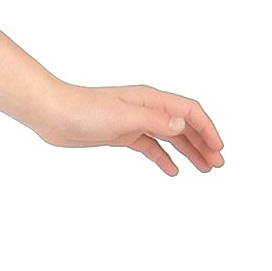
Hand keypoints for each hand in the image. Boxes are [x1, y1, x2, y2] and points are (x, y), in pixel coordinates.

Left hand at [36, 82, 224, 175]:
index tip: (218, 149)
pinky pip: (150, 147)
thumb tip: (182, 126)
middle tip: (217, 164)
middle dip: (203, 143)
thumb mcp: (123, 117)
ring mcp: (135, 122)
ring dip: (189, 151)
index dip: (207, 129)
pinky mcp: (122, 135)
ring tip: (204, 169)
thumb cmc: (85, 111)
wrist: (53, 114)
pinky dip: (164, 158)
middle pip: (184, 126)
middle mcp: (147, 109)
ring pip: (170, 138)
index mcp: (151, 100)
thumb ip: (154, 121)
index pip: (189, 112)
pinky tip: (173, 171)